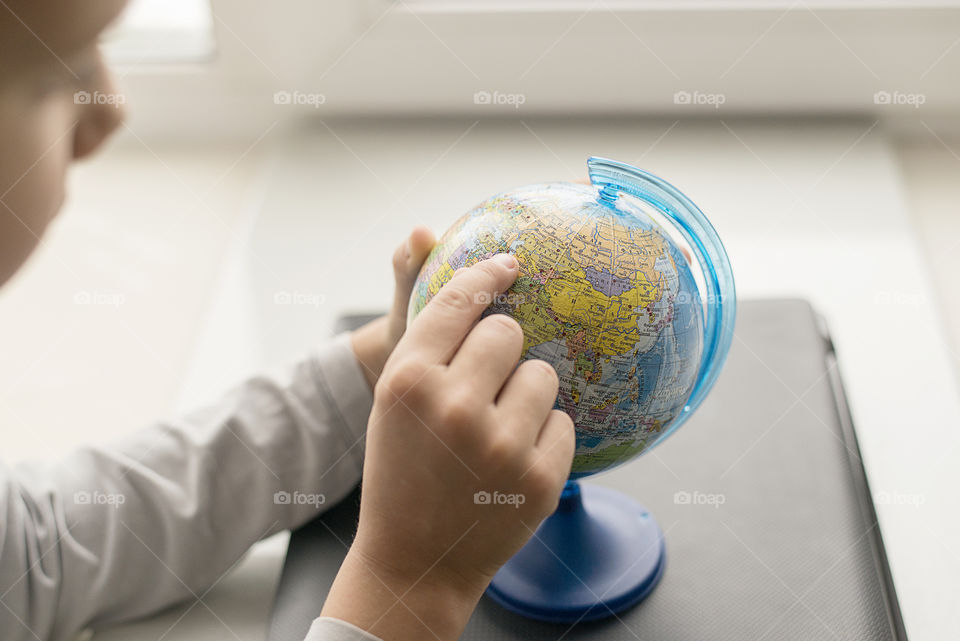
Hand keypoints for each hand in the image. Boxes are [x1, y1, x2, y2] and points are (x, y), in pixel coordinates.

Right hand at [322, 255, 575, 640]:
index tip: (509, 264)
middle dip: (502, 349)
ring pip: (543, 374)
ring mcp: (500, 446)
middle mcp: (454, 408)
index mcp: (408, 382)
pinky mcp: (539, 480)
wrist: (415, 561)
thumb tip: (483, 283)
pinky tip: (512, 463)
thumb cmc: (403, 470)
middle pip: (509, 332)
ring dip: (526, 393)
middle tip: (486, 383)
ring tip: (497, 430)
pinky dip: (543, 436)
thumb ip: (429, 345)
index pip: (458, 302)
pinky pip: (563, 422)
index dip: (486, 275)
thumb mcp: (393, 403)